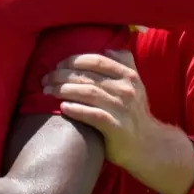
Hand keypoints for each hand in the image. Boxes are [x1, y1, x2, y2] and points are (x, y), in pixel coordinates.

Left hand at [43, 49, 156, 171]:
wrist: (148, 145)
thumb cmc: (135, 113)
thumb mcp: (135, 85)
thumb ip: (125, 64)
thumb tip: (109, 49)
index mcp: (128, 76)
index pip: (96, 61)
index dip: (74, 60)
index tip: (58, 65)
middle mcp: (126, 89)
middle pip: (87, 76)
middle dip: (62, 75)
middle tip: (46, 79)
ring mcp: (121, 108)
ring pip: (87, 93)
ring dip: (63, 90)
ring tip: (47, 91)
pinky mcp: (116, 127)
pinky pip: (92, 115)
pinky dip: (76, 109)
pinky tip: (63, 107)